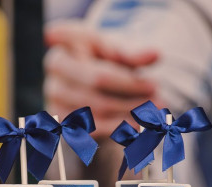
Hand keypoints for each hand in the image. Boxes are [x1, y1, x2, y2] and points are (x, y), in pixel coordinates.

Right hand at [44, 20, 161, 138]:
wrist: (94, 90)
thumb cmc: (106, 62)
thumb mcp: (119, 52)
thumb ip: (133, 54)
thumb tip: (154, 55)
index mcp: (67, 38)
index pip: (70, 34)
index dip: (80, 42)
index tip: (107, 47)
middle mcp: (55, 65)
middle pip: (98, 79)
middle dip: (131, 87)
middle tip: (157, 91)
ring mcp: (54, 94)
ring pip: (99, 106)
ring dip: (130, 109)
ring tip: (155, 108)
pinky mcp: (63, 120)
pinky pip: (95, 126)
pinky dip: (120, 127)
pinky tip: (140, 126)